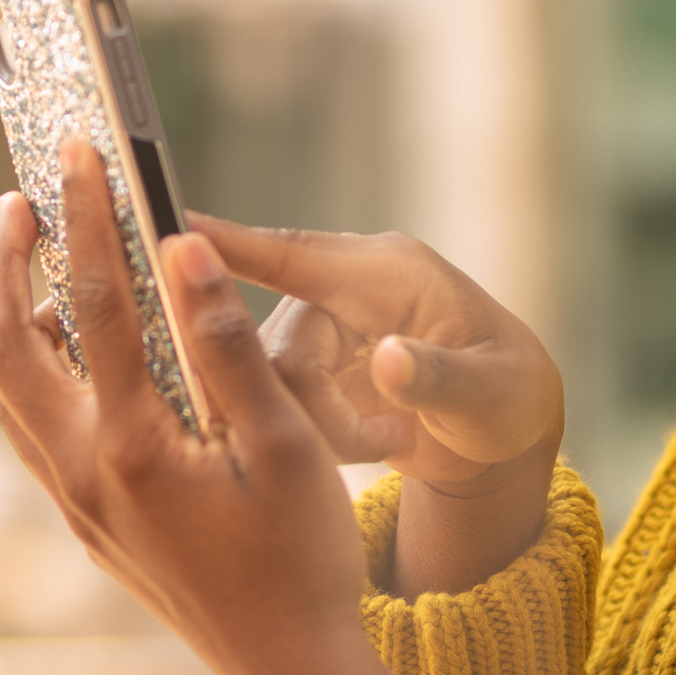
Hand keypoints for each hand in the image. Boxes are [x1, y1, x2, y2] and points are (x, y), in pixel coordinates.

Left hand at [0, 142, 461, 674]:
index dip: (83, 217)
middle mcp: (83, 472)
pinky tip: (74, 353)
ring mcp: (77, 503)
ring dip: (14, 317)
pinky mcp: (88, 524)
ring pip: (10, 391)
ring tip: (40, 259)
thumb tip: (182, 249)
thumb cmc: (303, 560)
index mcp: (132, 444)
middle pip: (6, 342)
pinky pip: (32, 431)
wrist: (290, 670)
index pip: (91, 302)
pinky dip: (35, 373)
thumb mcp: (285, 445)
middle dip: (6, 260)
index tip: (79, 153)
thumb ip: (228, 343)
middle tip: (22, 198)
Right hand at [183, 212, 563, 597]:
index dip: (227, 245)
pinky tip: (374, 443)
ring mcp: (322, 330)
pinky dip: (317, 437)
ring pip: (271, 382)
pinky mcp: (310, 368)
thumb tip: (386, 358)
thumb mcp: (490, 393)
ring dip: (319, 427)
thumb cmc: (509, 397)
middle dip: (311, 405)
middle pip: (276, 343)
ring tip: (389, 440)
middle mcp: (343, 290)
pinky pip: (279, 404)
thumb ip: (439, 377)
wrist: (503, 429)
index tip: (166, 232)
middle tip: (372, 440)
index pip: (291, 253)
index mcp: (387, 271)